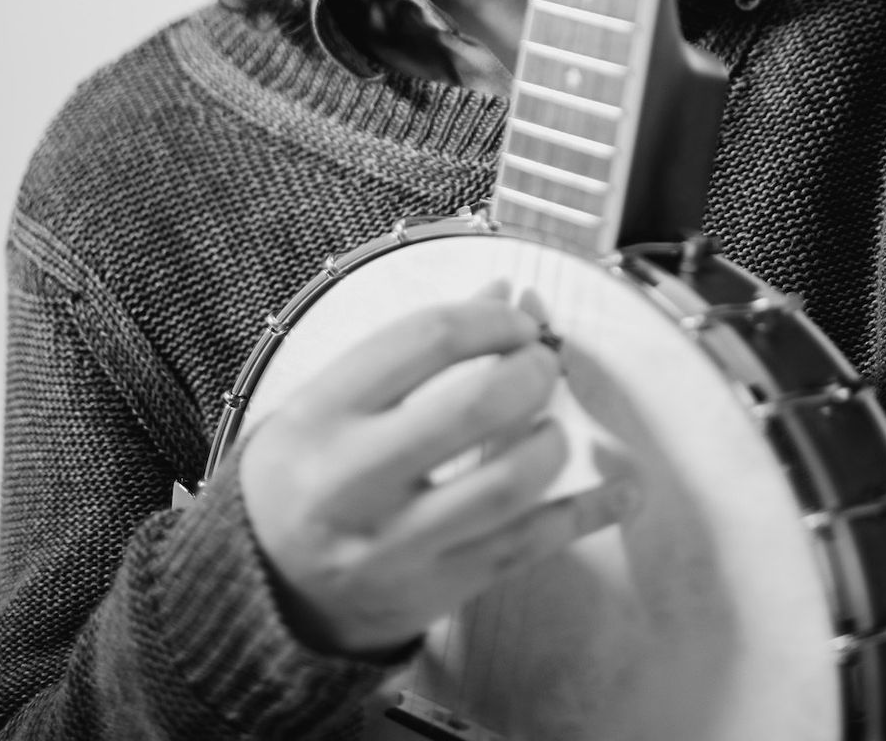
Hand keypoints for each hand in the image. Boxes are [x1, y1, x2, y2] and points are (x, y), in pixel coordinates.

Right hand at [239, 286, 627, 655]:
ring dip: (553, 438)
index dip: (490, 318)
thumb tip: (506, 292)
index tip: (515, 319)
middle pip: (477, 406)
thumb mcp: (329, 398)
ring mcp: (398, 545)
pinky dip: (589, 513)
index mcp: (323, 416)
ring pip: (511, 483)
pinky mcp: (438, 592)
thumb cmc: (304, 472)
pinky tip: (625, 491)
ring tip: (549, 426)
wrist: (260, 590)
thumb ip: (413, 347)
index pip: (425, 339)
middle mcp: (356, 481)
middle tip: (543, 363)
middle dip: (532, 371)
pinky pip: (531, 546)